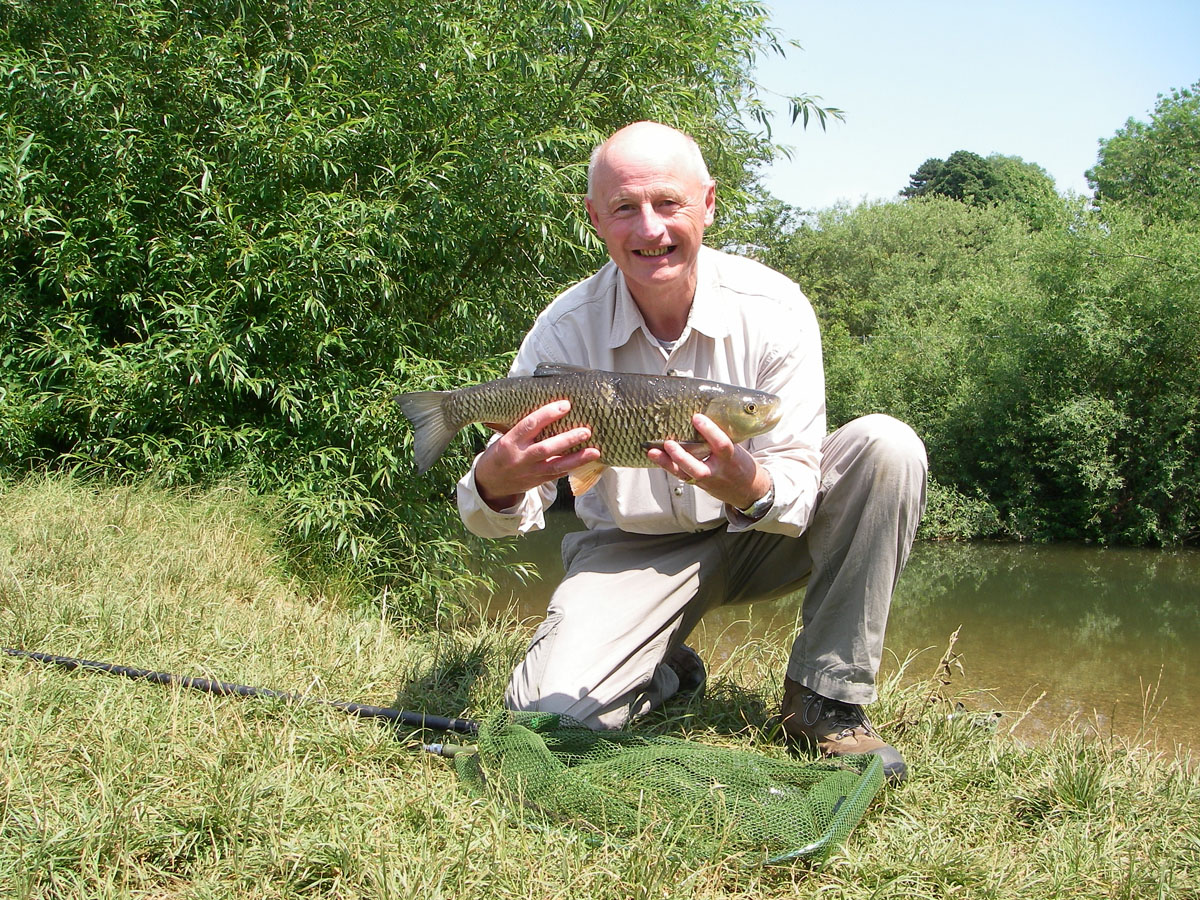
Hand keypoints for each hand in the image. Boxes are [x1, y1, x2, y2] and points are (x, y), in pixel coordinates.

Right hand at [474, 400, 601, 510]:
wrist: (490, 483)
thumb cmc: (500, 454)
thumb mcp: (505, 438)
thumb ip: (524, 428)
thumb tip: (550, 408)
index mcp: (510, 442)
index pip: (529, 425)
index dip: (548, 414)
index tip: (565, 405)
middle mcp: (520, 458)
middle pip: (546, 448)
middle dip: (567, 439)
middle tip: (585, 431)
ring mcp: (530, 472)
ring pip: (556, 465)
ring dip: (577, 459)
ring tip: (595, 451)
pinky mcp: (538, 481)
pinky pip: (558, 474)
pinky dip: (573, 467)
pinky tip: (588, 461)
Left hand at [646, 413, 770, 510]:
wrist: (748, 490)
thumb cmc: (741, 464)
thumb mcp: (738, 449)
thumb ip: (721, 437)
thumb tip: (702, 416)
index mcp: (731, 459)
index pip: (721, 444)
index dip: (709, 431)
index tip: (697, 417)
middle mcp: (717, 472)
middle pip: (698, 468)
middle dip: (681, 456)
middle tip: (669, 443)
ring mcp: (706, 481)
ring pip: (684, 474)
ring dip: (667, 463)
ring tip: (652, 451)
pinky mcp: (698, 484)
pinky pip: (681, 475)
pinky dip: (667, 466)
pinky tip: (656, 456)